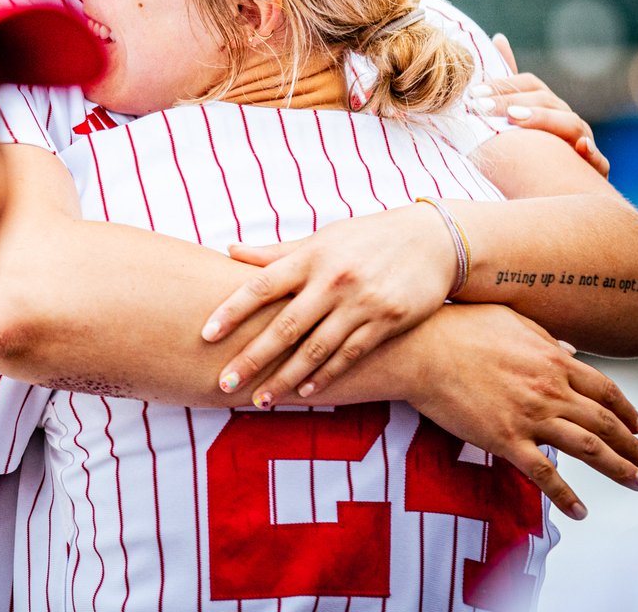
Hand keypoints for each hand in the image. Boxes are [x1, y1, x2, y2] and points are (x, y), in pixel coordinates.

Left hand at [201, 202, 457, 406]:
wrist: (432, 241)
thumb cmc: (366, 238)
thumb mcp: (322, 239)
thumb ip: (277, 252)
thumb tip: (230, 251)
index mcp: (311, 256)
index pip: (262, 284)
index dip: (231, 310)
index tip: (206, 334)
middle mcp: (332, 279)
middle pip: (284, 325)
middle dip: (252, 357)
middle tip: (224, 382)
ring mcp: (360, 303)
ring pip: (315, 349)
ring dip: (285, 378)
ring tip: (260, 399)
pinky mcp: (385, 322)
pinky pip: (349, 355)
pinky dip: (325, 375)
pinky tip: (305, 392)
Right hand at [408, 304, 637, 518]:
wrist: (420, 349)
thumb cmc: (455, 329)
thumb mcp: (507, 319)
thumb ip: (543, 336)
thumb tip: (569, 351)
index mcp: (550, 359)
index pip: (603, 389)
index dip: (626, 409)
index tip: (637, 424)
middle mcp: (548, 390)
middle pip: (604, 423)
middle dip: (632, 446)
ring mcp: (529, 417)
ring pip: (588, 450)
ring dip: (619, 469)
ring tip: (635, 482)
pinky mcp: (505, 441)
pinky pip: (546, 475)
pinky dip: (567, 497)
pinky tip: (580, 510)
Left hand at [472, 33, 608, 177]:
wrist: (556, 185)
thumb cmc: (532, 145)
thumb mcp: (515, 113)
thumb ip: (507, 81)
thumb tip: (498, 37)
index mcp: (547, 104)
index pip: (528, 84)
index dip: (502, 86)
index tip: (472, 94)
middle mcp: (566, 117)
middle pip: (543, 100)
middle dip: (510, 102)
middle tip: (481, 108)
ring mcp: (583, 140)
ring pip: (570, 123)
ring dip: (543, 119)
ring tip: (516, 119)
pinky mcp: (594, 167)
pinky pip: (599, 160)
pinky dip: (591, 153)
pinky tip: (580, 147)